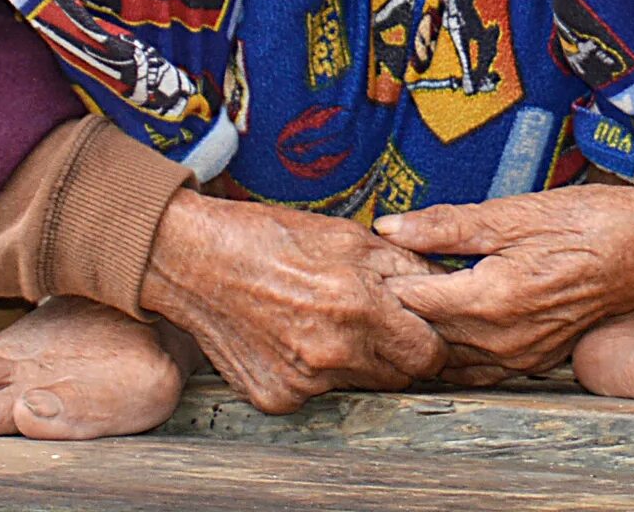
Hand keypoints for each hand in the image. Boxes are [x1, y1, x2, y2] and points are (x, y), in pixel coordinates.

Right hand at [138, 191, 445, 412]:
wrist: (193, 260)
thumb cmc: (267, 238)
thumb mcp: (345, 235)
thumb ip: (400, 264)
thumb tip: (440, 282)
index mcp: (358, 306)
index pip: (429, 354)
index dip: (428, 338)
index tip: (417, 326)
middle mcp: (334, 352)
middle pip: (399, 376)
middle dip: (396, 352)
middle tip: (372, 323)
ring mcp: (304, 382)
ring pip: (360, 386)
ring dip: (356, 363)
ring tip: (327, 323)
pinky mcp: (277, 398)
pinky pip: (317, 395)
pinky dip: (314, 372)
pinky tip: (295, 338)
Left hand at [374, 184, 633, 373]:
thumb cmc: (589, 223)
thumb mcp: (514, 212)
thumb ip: (446, 226)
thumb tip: (389, 228)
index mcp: (493, 300)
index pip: (412, 303)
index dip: (387, 278)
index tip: (372, 258)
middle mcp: (504, 341)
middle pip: (424, 335)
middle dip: (399, 308)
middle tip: (380, 275)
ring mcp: (520, 357)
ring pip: (448, 358)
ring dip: (425, 331)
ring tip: (410, 295)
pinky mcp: (534, 361)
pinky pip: (478, 368)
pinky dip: (454, 349)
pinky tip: (446, 322)